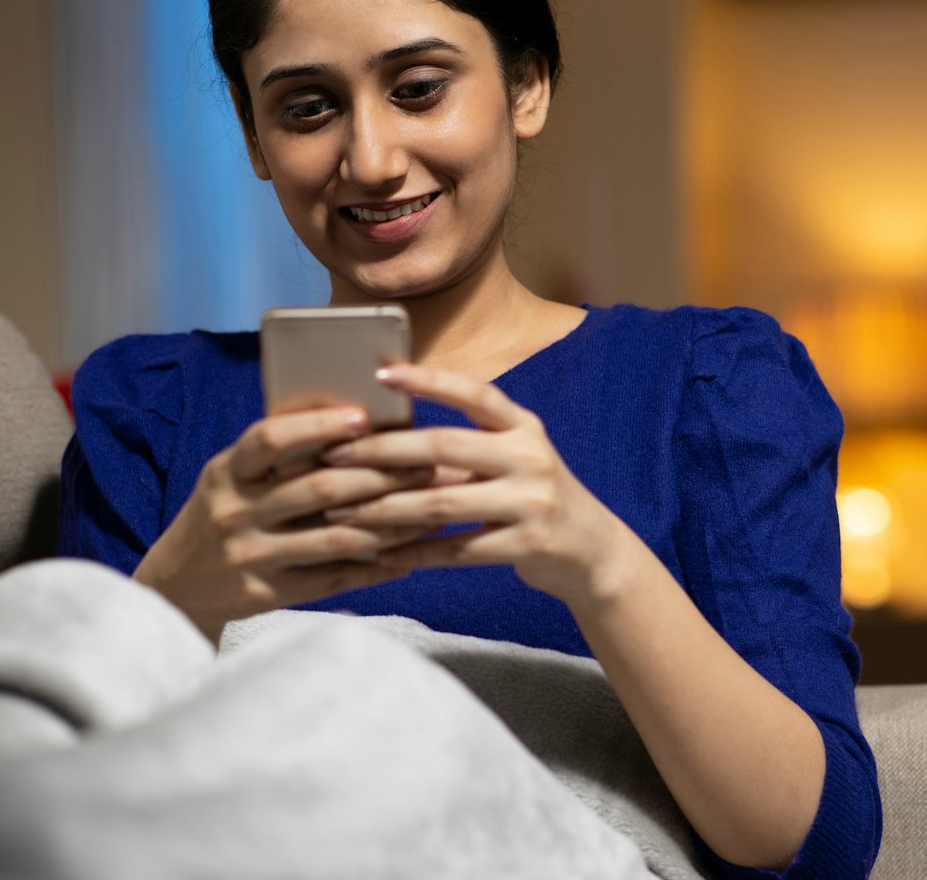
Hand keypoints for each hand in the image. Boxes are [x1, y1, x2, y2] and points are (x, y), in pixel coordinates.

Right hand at [132, 405, 451, 643]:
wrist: (174, 586)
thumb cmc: (220, 516)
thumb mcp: (231, 479)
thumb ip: (276, 456)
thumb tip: (351, 422)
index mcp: (227, 472)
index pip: (270, 439)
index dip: (317, 425)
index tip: (364, 417)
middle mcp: (234, 511)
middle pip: (318, 488)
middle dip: (380, 475)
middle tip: (427, 465)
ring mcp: (249, 555)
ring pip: (333, 537)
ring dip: (388, 524)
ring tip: (429, 512)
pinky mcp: (263, 593)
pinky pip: (329, 579)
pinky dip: (371, 569)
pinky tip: (404, 559)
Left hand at [318, 364, 641, 611]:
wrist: (593, 552)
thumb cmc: (535, 497)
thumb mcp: (514, 460)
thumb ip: (466, 447)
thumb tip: (389, 438)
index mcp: (523, 426)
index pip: (473, 392)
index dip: (428, 380)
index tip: (382, 372)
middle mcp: (530, 456)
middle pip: (443, 447)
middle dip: (382, 451)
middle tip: (333, 454)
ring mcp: (531, 501)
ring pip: (441, 504)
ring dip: (384, 509)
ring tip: (341, 514)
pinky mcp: (526, 545)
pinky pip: (456, 550)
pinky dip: (414, 553)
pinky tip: (379, 554)